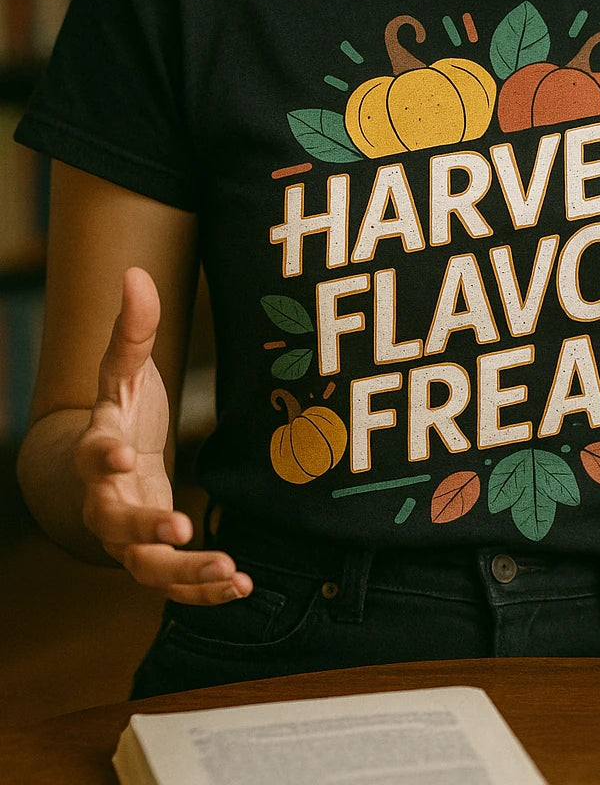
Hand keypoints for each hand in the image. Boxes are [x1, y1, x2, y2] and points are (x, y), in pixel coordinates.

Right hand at [74, 265, 251, 604]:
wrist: (110, 468)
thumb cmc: (120, 413)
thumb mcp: (125, 372)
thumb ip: (133, 328)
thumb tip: (135, 271)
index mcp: (101, 451)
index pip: (94, 454)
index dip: (105, 455)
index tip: (126, 453)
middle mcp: (108, 501)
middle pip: (114, 523)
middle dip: (145, 528)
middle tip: (180, 526)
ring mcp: (129, 537)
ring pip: (145, 569)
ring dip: (184, 573)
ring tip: (228, 569)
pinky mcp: (156, 560)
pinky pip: (173, 586)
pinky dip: (204, 591)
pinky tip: (242, 585)